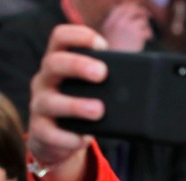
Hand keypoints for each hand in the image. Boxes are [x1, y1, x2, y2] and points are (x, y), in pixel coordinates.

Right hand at [27, 25, 106, 179]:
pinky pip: (50, 134)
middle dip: (78, 65)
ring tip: (98, 110)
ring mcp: (40, 105)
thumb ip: (108, 82)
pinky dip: (68, 137)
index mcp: (59, 64)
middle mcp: (45, 80)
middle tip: (102, 73)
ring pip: (50, 101)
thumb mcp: (93, 90)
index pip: (60, 38)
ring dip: (75, 105)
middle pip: (54, 63)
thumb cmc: (82, 107)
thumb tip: (146, 85)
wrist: (59, 140)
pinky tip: (84, 138)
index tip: (102, 45)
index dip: (79, 36)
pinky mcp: (40, 131)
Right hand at [101, 1, 152, 51]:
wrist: (116, 66)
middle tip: (148, 15)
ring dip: (146, 27)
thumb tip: (127, 20)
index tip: (136, 11)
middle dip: (142, 12)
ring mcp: (128, 28)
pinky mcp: (137, 35)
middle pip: (133, 10)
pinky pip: (147, 30)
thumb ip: (115, 28)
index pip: (121, 8)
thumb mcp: (108, 38)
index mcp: (109, 23)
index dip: (130, 8)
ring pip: (142, 20)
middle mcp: (118, 22)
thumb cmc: (113, 56)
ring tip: (146, 34)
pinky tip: (148, 39)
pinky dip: (149, 35)